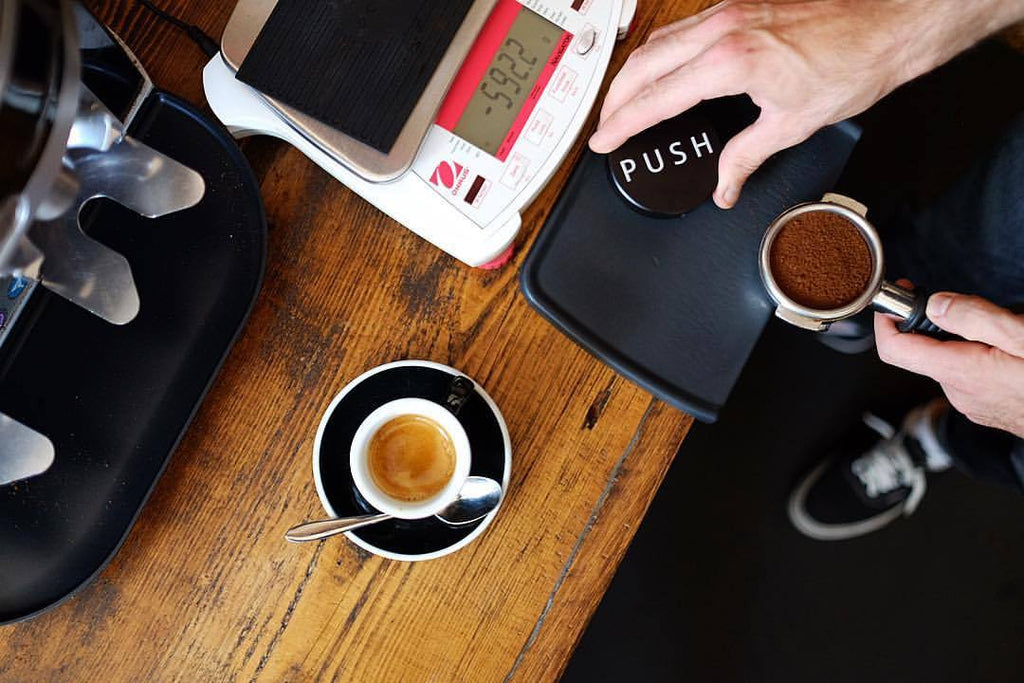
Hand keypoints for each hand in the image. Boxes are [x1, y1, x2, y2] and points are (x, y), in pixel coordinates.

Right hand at [589, 0, 1023, 207]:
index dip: (623, 125)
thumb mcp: (793, 124)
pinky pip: (682, 28)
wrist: (890, 22)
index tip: (605, 140)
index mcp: (729, 63)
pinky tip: (663, 68)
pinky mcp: (739, 5)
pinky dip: (660, 52)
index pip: (656, 99)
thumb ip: (746, 158)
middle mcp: (722, 30)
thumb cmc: (853, 63)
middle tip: (606, 125)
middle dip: (615, 97)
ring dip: (634, 71)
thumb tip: (725, 185)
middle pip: (643, 63)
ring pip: (658, 41)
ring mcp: (728, 12)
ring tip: (624, 99)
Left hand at [875, 293, 1023, 436]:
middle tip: (971, 308)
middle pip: (923, 351)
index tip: (895, 300)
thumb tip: (934, 304)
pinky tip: (1009, 354)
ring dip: (963, 341)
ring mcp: (971, 403)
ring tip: (1003, 333)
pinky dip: (977, 357)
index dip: (886, 320)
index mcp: (960, 371)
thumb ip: (975, 317)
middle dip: (938, 324)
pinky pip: (967, 375)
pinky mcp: (984, 408)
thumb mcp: (1022, 336)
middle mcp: (958, 392)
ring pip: (949, 361)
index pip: (894, 349)